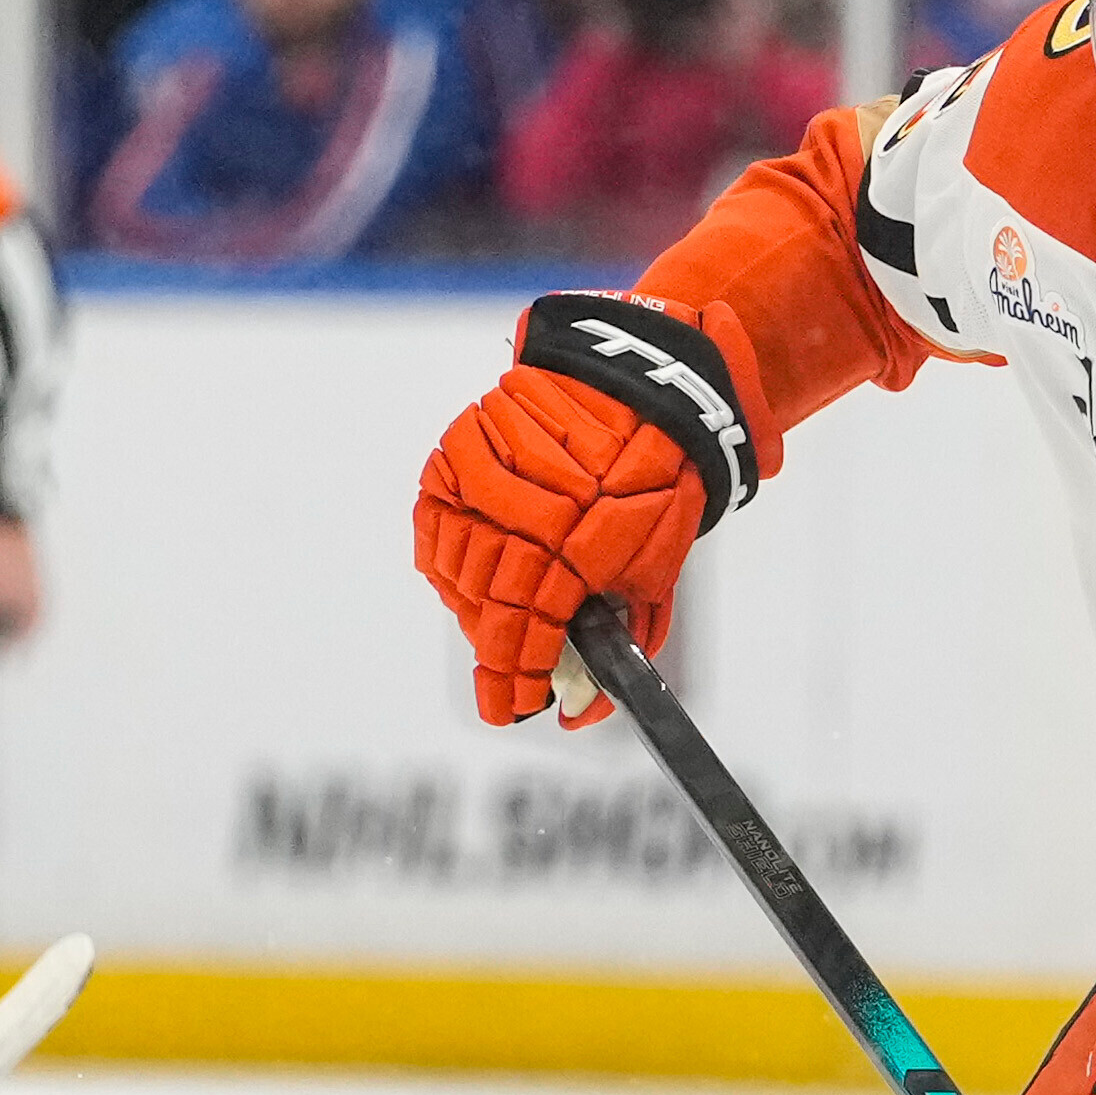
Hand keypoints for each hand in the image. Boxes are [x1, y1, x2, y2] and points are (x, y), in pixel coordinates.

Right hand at [410, 293, 759, 726]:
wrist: (640, 386)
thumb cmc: (660, 479)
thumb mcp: (657, 568)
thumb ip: (621, 637)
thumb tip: (579, 707)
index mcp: (577, 540)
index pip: (525, 628)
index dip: (514, 677)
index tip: (511, 709)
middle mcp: (520, 507)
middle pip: (485, 603)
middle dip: (499, 645)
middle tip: (515, 666)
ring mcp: (482, 474)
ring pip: (454, 566)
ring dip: (474, 602)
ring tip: (502, 611)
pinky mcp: (458, 447)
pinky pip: (435, 521)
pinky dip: (450, 554)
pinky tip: (474, 566)